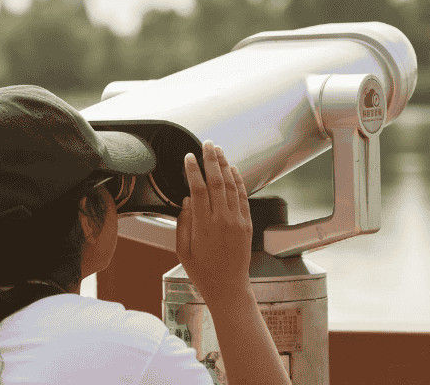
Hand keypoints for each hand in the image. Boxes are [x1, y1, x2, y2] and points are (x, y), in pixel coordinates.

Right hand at [176, 140, 252, 305]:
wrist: (228, 286)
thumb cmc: (201, 271)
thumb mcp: (182, 250)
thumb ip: (183, 223)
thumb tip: (187, 199)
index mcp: (203, 226)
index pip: (198, 190)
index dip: (193, 170)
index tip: (189, 157)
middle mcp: (222, 220)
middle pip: (217, 182)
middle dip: (211, 160)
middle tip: (207, 144)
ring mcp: (237, 221)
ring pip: (232, 186)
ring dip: (225, 165)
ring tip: (219, 150)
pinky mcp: (247, 224)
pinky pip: (243, 197)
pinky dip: (239, 181)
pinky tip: (233, 169)